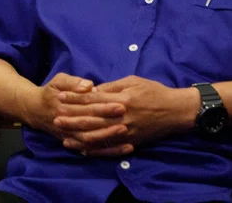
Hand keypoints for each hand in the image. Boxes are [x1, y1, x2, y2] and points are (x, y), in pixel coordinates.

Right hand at [20, 73, 125, 144]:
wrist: (35, 110)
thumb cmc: (51, 92)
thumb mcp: (58, 81)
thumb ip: (73, 82)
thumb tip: (88, 85)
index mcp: (64, 106)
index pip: (87, 107)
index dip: (104, 106)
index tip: (121, 104)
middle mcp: (67, 123)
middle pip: (90, 124)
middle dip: (110, 122)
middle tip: (127, 117)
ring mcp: (70, 136)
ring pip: (91, 140)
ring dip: (109, 138)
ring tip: (126, 132)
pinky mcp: (75, 144)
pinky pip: (93, 151)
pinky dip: (109, 151)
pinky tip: (125, 148)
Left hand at [55, 75, 198, 155]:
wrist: (176, 111)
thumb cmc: (154, 91)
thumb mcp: (133, 81)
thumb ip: (112, 87)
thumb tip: (92, 90)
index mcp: (122, 99)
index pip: (93, 99)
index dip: (75, 98)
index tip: (61, 96)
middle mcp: (122, 117)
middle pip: (92, 119)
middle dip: (72, 118)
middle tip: (55, 118)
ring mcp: (126, 131)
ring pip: (98, 136)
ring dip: (79, 136)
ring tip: (63, 135)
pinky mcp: (131, 141)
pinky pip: (110, 148)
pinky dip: (96, 150)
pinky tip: (83, 149)